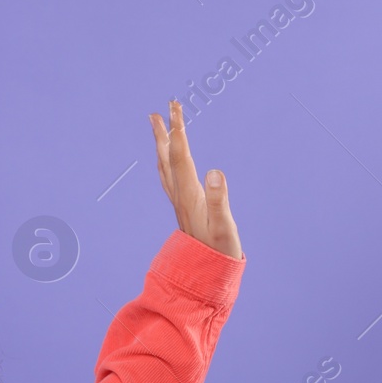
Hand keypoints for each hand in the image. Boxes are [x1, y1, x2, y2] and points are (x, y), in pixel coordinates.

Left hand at [149, 100, 241, 259]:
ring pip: (166, 167)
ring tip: (157, 126)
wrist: (206, 275)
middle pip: (168, 158)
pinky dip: (167, 161)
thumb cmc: (220, 252)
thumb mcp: (224, 226)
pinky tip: (167, 159)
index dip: (177, 130)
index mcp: (189, 195)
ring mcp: (180, 201)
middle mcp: (180, 195)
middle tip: (158, 110)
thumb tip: (214, 171)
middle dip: (164, 132)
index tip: (174, 107)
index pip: (181, 156)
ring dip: (162, 145)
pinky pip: (170, 177)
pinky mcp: (184, 207)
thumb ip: (219, 199)